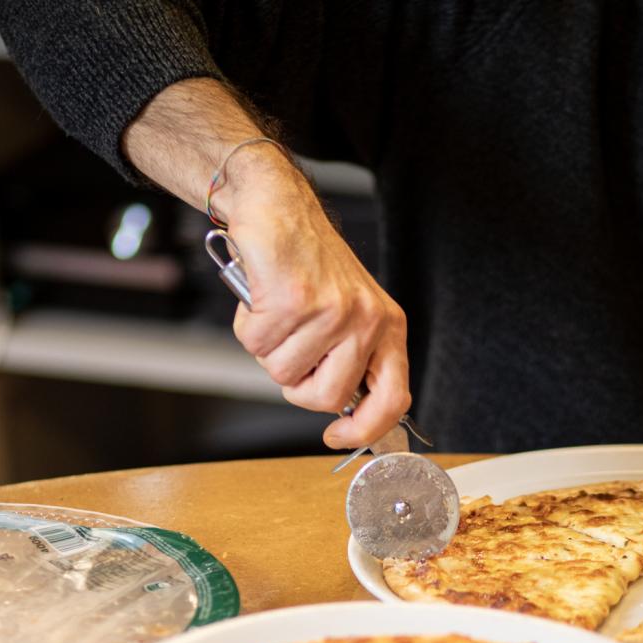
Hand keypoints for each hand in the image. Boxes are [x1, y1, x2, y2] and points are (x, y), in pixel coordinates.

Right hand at [218, 148, 410, 448]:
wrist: (279, 207)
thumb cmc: (308, 261)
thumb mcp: (348, 310)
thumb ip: (351, 357)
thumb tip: (342, 410)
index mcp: (386, 327)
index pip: (393, 399)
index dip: (364, 430)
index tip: (336, 435)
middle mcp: (366, 321)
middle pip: (328, 398)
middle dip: (297, 385)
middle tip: (290, 349)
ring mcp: (332, 312)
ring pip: (285, 374)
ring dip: (268, 349)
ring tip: (275, 311)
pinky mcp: (294, 302)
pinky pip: (258, 345)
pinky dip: (249, 326)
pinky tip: (260, 297)